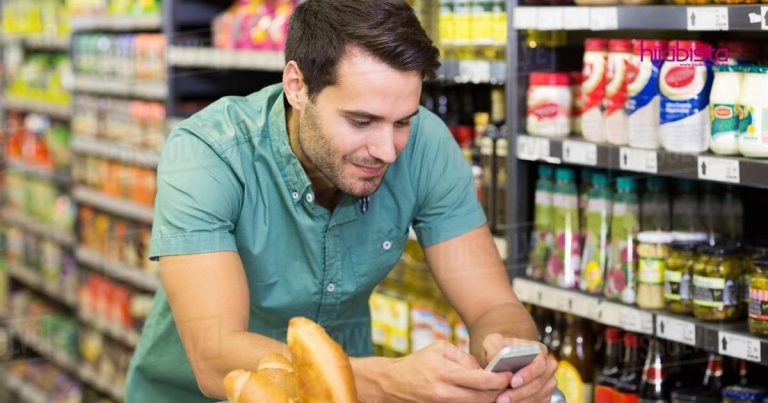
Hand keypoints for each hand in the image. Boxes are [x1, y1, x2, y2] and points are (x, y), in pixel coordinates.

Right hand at [380, 341, 512, 402]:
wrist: (393, 383)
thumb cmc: (418, 362)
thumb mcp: (440, 349)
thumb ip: (464, 357)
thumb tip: (483, 369)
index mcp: (446, 374)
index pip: (482, 381)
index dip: (500, 380)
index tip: (509, 375)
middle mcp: (446, 393)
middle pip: (483, 398)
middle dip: (499, 392)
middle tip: (509, 384)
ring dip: (489, 399)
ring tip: (497, 389)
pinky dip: (476, 402)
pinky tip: (481, 395)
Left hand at [482, 334, 557, 402]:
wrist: (502, 362)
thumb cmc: (500, 350)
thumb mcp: (494, 342)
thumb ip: (494, 345)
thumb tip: (495, 356)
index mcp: (540, 351)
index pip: (539, 364)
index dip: (528, 374)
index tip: (512, 382)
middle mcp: (548, 367)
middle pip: (538, 383)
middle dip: (519, 392)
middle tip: (501, 398)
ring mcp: (548, 383)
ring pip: (537, 396)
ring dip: (519, 401)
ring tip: (501, 402)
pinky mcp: (544, 396)